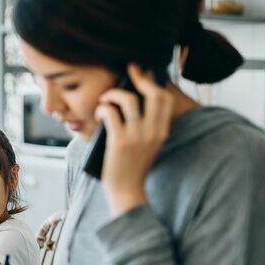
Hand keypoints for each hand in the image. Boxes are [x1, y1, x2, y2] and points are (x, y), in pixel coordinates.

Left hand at [95, 63, 174, 215]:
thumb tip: (132, 100)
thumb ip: (146, 126)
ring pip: (129, 100)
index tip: (141, 73)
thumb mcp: (147, 145)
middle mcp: (153, 132)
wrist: (127, 191)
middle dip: (139, 79)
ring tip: (105, 99)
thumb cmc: (132, 167)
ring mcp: (137, 136)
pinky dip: (103, 108)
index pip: (165, 99)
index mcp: (162, 132)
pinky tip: (100, 113)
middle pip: (154, 94)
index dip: (152, 82)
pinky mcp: (120, 142)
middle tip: (127, 74)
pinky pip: (111, 113)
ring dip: (114, 94)